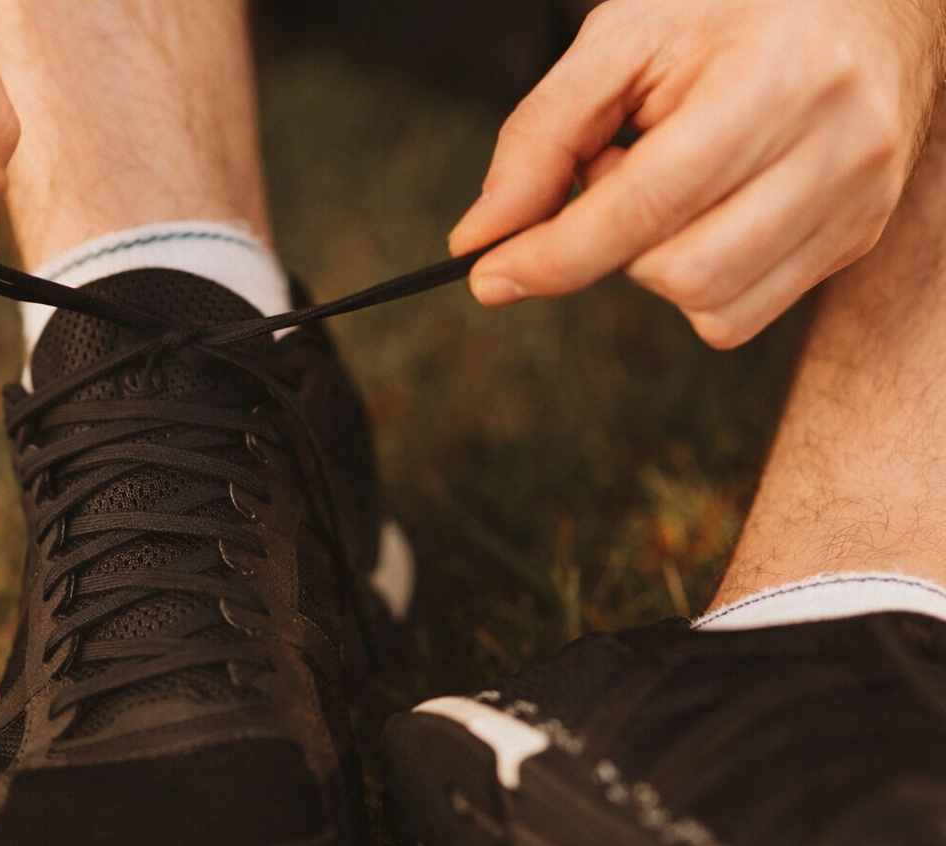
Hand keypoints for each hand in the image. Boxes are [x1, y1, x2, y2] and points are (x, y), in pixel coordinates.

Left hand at [450, 0, 944, 346]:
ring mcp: (857, 204)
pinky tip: (704, 219)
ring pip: (711, 308)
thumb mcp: (623, 42)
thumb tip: (480, 238)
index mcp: (776, 80)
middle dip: (617, 246)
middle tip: (618, 172)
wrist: (864, 3)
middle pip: (679, 274)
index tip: (487, 275)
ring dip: (656, 265)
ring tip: (671, 187)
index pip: (645, 207)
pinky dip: (696, 285)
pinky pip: (740, 317)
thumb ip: (542, 138)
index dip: (554, 255)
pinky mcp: (854, 239)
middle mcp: (837, 150)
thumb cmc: (729, 13)